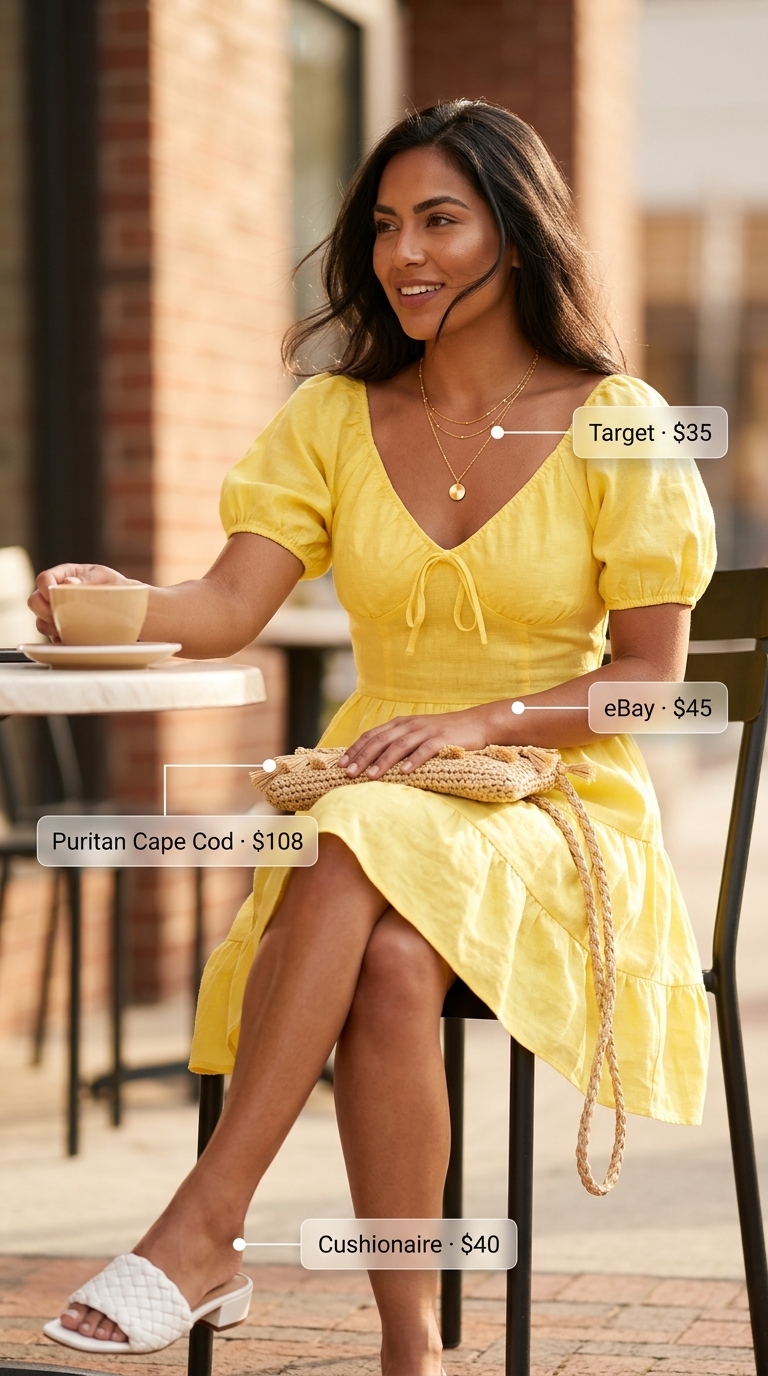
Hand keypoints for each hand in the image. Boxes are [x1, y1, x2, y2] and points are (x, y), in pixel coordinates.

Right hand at [28, 563, 138, 639]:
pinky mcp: (63, 630)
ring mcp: (58, 613)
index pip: (44, 579)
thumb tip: (68, 582)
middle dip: (44, 610)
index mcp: (66, 575)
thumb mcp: (105, 579)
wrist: (130, 610)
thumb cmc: (118, 589)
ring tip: (66, 628)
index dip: (45, 588)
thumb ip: (86, 580)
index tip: (53, 595)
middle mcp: (57, 594)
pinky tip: (72, 638)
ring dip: (50, 627)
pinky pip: (52, 638)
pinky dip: (59, 639)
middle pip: (35, 601)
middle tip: (59, 616)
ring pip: (40, 621)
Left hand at [337, 707, 494, 778]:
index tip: (339, 764)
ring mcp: (426, 731)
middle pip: (380, 740)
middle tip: (347, 773)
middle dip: (362, 757)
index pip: (372, 735)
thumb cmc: (444, 734)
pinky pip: (425, 750)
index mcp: (401, 724)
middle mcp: (410, 725)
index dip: (355, 749)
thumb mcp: (417, 734)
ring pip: (399, 746)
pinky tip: (403, 772)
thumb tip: (373, 761)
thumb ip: (398, 742)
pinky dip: (413, 760)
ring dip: (383, 761)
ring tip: (370, 776)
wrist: (477, 723)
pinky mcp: (443, 740)